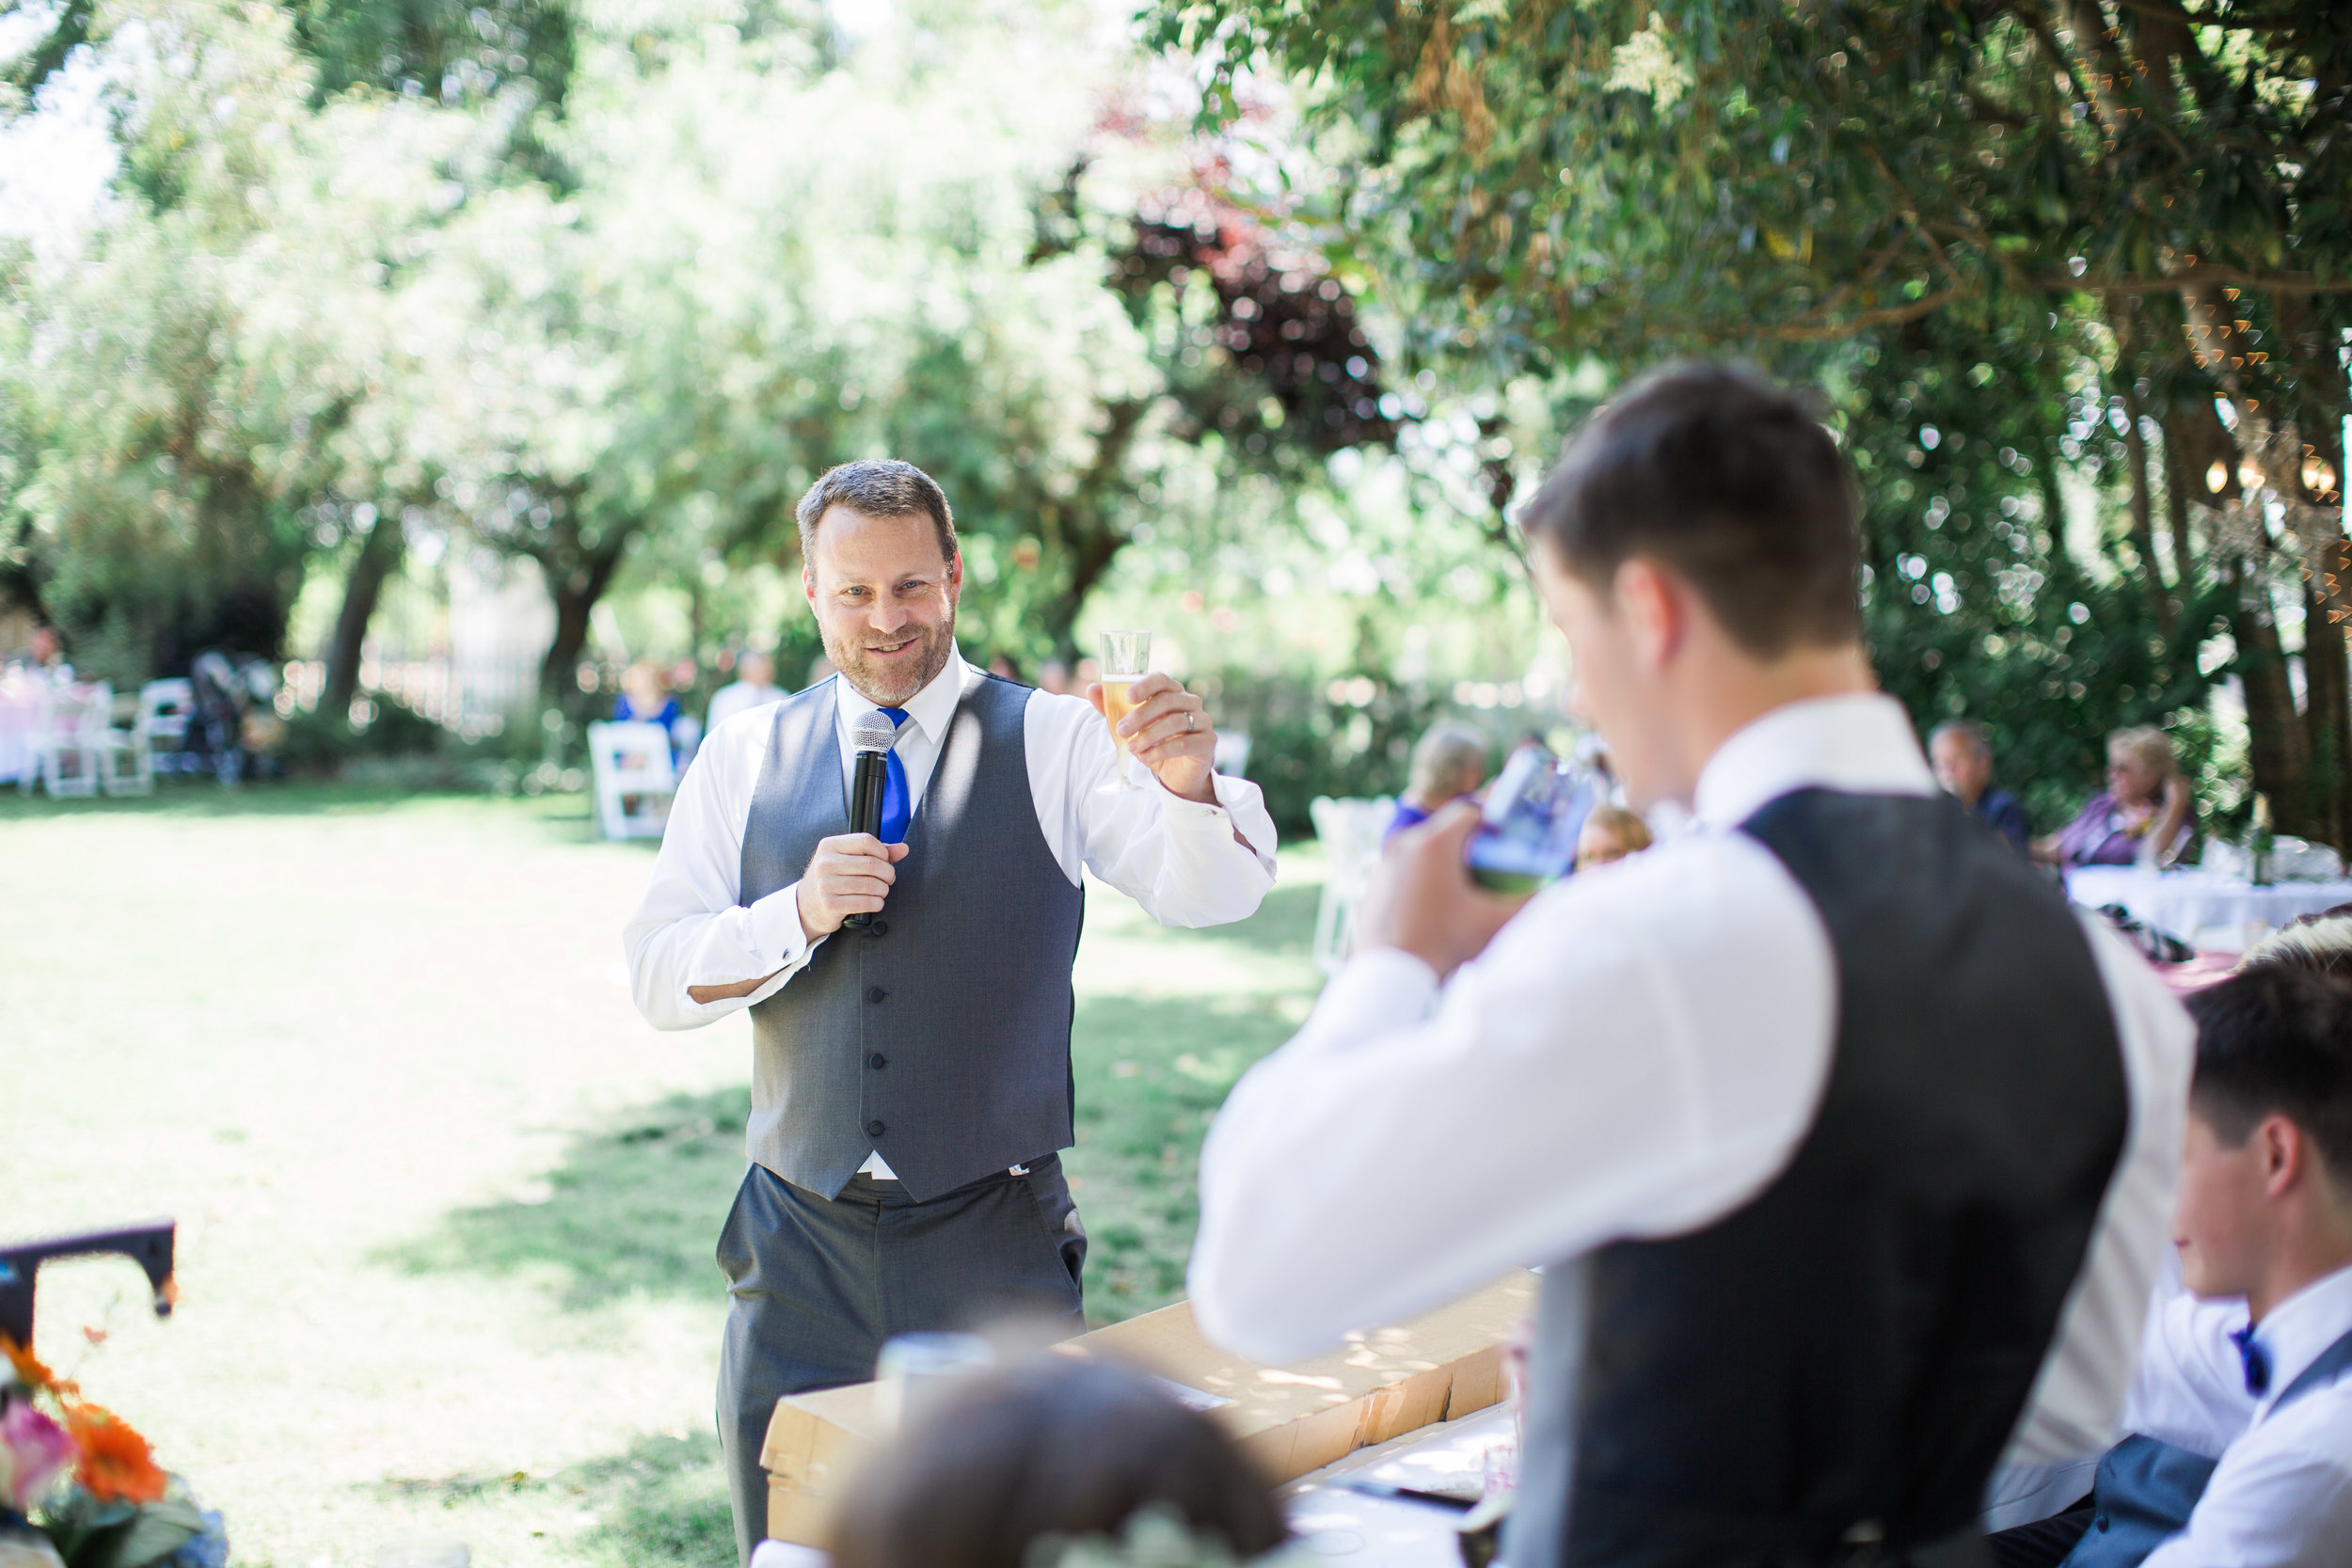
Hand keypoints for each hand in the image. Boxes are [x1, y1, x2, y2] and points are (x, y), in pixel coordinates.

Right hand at [795, 832, 911, 939]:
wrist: (807, 904)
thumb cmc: (833, 878)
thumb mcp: (849, 859)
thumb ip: (877, 852)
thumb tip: (904, 849)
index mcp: (830, 845)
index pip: (866, 841)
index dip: (883, 852)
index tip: (885, 861)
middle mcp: (825, 863)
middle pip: (871, 864)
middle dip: (888, 873)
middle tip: (888, 879)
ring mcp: (825, 884)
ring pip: (870, 885)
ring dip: (883, 890)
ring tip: (881, 890)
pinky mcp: (830, 904)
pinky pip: (865, 903)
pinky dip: (877, 903)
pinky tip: (875, 902)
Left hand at [1090, 672, 1215, 803]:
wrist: (1176, 774)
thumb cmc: (1154, 744)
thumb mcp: (1130, 727)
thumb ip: (1112, 708)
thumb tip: (1091, 689)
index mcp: (1172, 693)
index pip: (1161, 680)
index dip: (1145, 685)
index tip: (1128, 697)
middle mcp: (1190, 703)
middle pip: (1167, 700)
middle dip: (1141, 715)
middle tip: (1121, 730)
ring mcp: (1202, 721)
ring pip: (1176, 721)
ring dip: (1149, 735)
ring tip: (1132, 747)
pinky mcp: (1208, 742)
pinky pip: (1185, 743)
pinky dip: (1163, 750)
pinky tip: (1148, 757)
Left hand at [1356, 802, 1532, 978]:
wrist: (1391, 975)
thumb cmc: (1444, 946)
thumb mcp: (1494, 924)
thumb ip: (1530, 904)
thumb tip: (1554, 892)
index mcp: (1435, 843)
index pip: (1470, 811)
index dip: (1491, 821)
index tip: (1504, 840)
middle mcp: (1404, 843)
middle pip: (1445, 827)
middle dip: (1469, 841)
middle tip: (1488, 863)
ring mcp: (1384, 862)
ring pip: (1422, 845)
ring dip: (1444, 857)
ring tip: (1462, 885)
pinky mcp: (1373, 882)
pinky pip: (1404, 865)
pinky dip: (1421, 874)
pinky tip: (1434, 902)